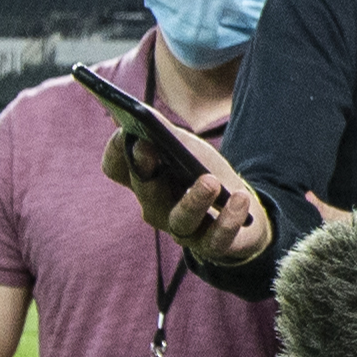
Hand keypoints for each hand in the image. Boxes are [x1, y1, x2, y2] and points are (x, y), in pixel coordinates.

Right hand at [110, 128, 269, 268]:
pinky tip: (240, 198)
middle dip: (144, 168)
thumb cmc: (203, 172)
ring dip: (194, 200)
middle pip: (144, 190)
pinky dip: (229, 219)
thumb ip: (165, 131)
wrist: (240, 209)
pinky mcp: (211, 245)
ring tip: (209, 181)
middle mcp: (155, 207)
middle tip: (148, 147)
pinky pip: (217, 238)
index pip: (116, 168)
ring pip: (180, 219)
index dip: (117, 149)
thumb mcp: (187, 146)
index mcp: (143, 180)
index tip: (126, 130)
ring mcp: (182, 230)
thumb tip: (141, 112)